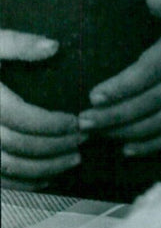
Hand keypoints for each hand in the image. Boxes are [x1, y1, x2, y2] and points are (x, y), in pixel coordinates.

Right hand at [0, 30, 82, 187]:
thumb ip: (18, 43)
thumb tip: (53, 46)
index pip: (23, 118)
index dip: (53, 123)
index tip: (76, 121)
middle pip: (19, 146)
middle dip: (56, 146)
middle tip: (83, 139)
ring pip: (9, 168)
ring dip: (45, 168)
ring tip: (74, 159)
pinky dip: (23, 184)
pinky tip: (46, 178)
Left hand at [79, 0, 160, 156]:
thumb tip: (151, 0)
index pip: (152, 71)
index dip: (124, 86)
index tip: (94, 96)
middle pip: (153, 101)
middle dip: (117, 115)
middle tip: (84, 121)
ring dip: (129, 131)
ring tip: (98, 134)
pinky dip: (154, 144)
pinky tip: (127, 149)